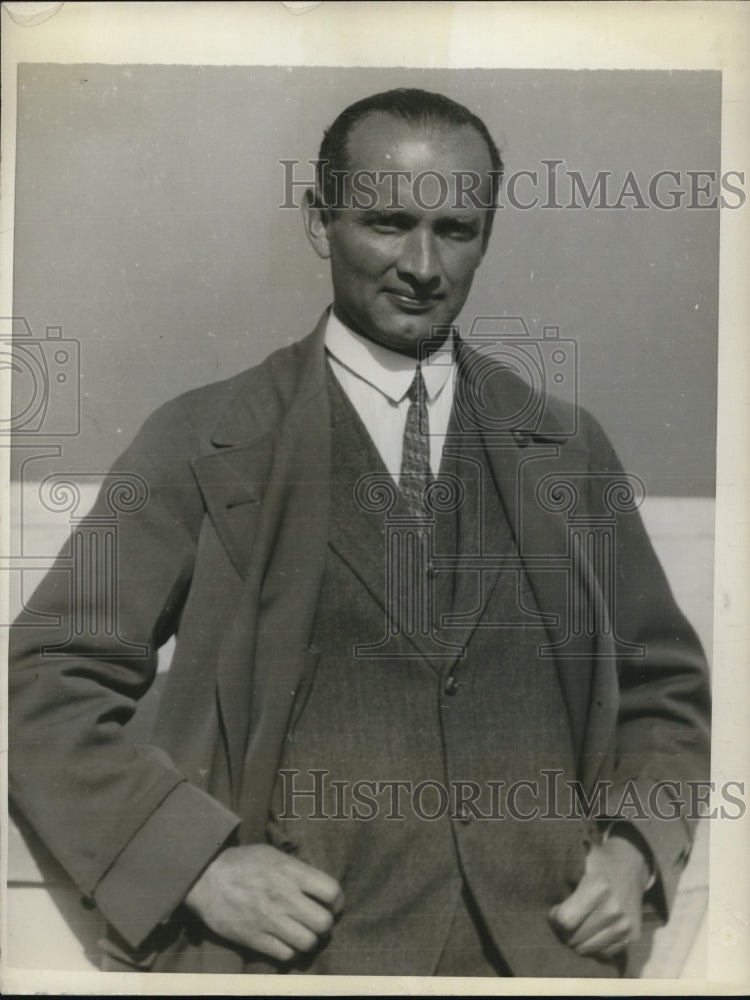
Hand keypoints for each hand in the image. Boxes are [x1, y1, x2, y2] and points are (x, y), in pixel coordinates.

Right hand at [184, 844, 343, 962]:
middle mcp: (283, 896)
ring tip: (302, 933)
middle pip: (324, 922)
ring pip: (308, 942)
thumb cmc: (242, 863)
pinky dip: (289, 951)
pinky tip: (284, 941)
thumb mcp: (273, 855)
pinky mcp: (254, 939)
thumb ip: (297, 870)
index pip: (332, 891)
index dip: (337, 901)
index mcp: (290, 871)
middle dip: (325, 924)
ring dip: (309, 940)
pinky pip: (286, 955)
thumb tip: (320, 887)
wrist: (205, 878)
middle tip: (317, 921)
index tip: (332, 904)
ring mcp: (269, 920)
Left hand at [548, 834, 650, 960]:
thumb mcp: (577, 857)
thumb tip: (529, 879)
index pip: (564, 920)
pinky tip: (591, 929)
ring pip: (587, 949)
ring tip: (577, 923)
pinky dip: (594, 945)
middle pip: (574, 938)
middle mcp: (614, 908)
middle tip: (564, 917)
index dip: (554, 916)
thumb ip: (557, 872)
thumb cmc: (596, 861)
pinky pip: (604, 953)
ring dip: (577, 940)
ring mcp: (625, 924)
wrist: (631, 864)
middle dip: (564, 931)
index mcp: (598, 886)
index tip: (555, 908)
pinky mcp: (632, 936)